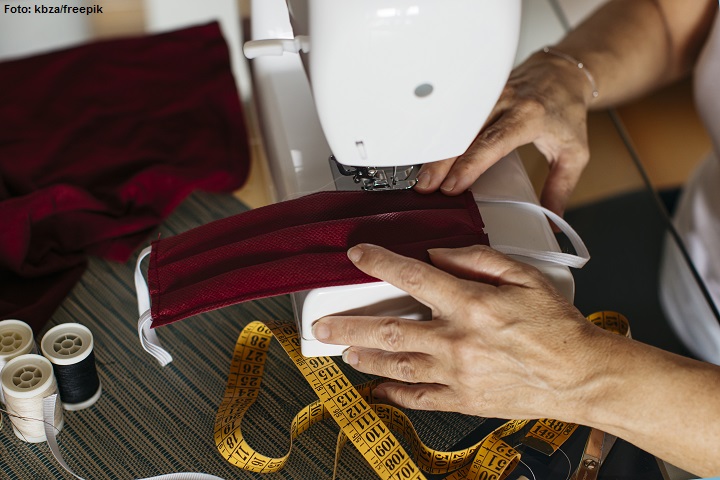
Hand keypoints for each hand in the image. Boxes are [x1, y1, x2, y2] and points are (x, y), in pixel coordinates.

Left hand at [312, 244, 609, 421]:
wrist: (581, 375)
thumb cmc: (556, 326)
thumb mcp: (523, 276)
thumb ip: (477, 260)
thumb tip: (440, 254)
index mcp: (471, 304)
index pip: (412, 277)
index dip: (379, 263)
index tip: (358, 256)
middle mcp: (457, 340)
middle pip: (388, 330)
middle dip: (349, 326)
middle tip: (323, 325)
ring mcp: (457, 373)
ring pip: (396, 365)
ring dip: (364, 358)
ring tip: (344, 352)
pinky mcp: (463, 399)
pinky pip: (419, 399)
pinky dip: (394, 394)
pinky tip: (378, 389)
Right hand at [413, 51, 594, 216]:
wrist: (562, 73)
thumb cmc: (566, 111)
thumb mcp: (574, 152)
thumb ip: (561, 188)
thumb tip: (553, 221)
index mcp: (529, 116)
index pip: (493, 142)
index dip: (470, 164)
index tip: (453, 186)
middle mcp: (505, 102)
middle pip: (466, 134)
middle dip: (442, 162)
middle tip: (427, 187)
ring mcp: (488, 96)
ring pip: (455, 125)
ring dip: (436, 151)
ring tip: (422, 177)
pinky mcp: (477, 96)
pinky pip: (454, 117)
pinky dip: (439, 137)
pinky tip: (427, 155)